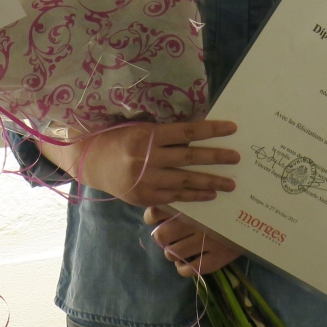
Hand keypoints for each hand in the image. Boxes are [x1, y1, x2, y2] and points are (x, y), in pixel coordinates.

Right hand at [39, 120, 238, 208]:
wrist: (90, 161)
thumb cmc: (119, 138)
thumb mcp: (140, 128)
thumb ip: (165, 134)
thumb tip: (198, 135)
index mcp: (147, 135)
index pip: (187, 131)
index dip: (211, 130)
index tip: (232, 128)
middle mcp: (146, 158)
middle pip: (189, 157)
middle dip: (216, 158)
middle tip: (237, 158)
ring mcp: (145, 180)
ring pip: (184, 181)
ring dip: (210, 182)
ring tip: (230, 183)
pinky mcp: (143, 198)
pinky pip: (173, 197)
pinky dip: (193, 196)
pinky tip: (208, 194)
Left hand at [144, 205, 245, 275]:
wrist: (260, 215)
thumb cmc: (228, 204)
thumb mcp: (206, 196)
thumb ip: (183, 199)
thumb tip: (154, 210)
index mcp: (192, 204)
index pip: (155, 212)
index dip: (152, 217)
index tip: (157, 219)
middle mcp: (196, 222)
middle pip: (161, 236)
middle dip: (161, 237)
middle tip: (169, 236)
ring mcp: (206, 241)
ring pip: (172, 254)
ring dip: (172, 253)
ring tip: (179, 249)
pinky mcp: (216, 259)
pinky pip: (188, 269)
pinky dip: (183, 268)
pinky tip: (186, 263)